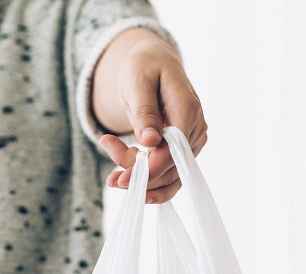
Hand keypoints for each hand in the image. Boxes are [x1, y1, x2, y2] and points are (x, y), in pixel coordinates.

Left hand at [101, 39, 206, 203]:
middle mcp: (195, 128)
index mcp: (187, 109)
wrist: (153, 63)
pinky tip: (125, 176)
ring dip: (140, 179)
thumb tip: (151, 141)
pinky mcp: (184, 148)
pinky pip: (168, 171)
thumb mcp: (137, 83)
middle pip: (169, 167)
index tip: (121, 179)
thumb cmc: (144, 68)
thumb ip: (144, 112)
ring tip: (112, 177)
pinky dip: (147, 177)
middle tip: (109, 173)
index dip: (149, 170)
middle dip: (138, 175)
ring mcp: (192, 140)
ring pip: (168, 174)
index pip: (173, 152)